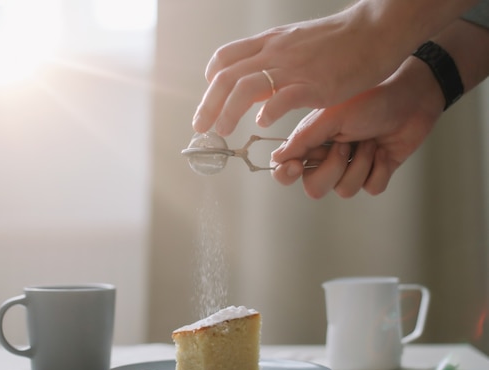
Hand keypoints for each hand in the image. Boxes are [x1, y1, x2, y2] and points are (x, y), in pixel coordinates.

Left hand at [191, 5, 408, 136]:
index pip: (225, 58)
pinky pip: (282, 97)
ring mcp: (293, 68)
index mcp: (269, 42)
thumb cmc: (340, 41)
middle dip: (208, 104)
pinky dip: (267, 111)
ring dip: (228, 111)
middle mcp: (274, 53)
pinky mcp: (314, 84)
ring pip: (245, 87)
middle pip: (226, 76)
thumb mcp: (297, 42)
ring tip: (222, 131)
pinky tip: (262, 123)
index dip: (212, 80)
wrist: (375, 31)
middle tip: (200, 127)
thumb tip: (259, 78)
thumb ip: (275, 59)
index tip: (211, 99)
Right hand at [270, 56, 443, 198]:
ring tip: (371, 141)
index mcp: (311, 142)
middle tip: (346, 145)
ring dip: (362, 164)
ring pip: (344, 190)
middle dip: (333, 169)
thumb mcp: (331, 116)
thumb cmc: (370, 98)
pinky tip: (385, 149)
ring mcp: (352, 167)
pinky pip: (371, 188)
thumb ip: (302, 139)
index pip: (286, 171)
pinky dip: (380, 169)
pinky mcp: (376, 173)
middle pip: (315, 188)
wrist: (412, 96)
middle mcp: (327, 158)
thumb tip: (275, 160)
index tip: (298, 166)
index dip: (287, 175)